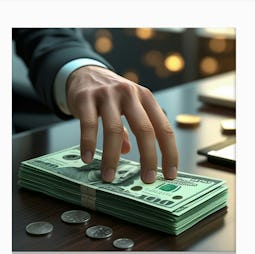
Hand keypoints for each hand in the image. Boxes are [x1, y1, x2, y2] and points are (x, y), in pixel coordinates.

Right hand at [66, 65, 177, 182]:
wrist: (85, 72)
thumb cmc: (111, 96)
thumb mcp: (127, 107)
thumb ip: (130, 128)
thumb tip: (127, 151)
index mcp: (146, 98)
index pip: (164, 128)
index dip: (169, 153)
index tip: (169, 175)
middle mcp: (130, 94)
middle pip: (145, 129)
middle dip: (148, 158)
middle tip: (146, 180)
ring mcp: (108, 94)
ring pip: (115, 129)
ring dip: (112, 157)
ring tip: (109, 176)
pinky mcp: (86, 97)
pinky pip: (89, 124)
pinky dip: (88, 143)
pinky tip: (87, 159)